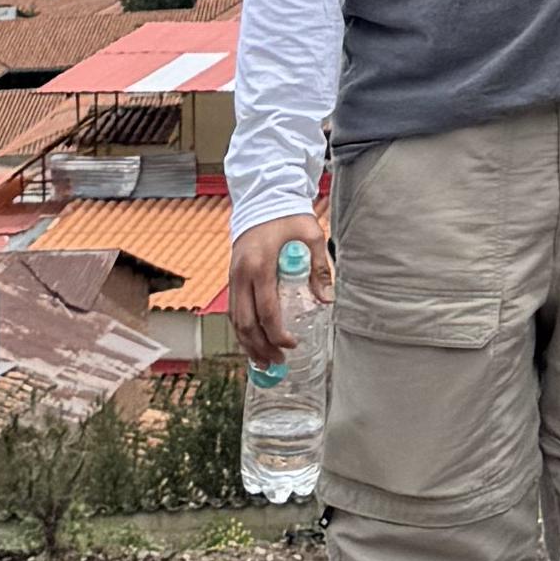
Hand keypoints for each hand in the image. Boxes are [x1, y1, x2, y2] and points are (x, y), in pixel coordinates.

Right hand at [227, 202, 329, 365]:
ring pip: (235, 319)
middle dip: (260, 346)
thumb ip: (319, 268)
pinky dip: (241, 330)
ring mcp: (233, 276)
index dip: (278, 333)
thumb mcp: (311, 236)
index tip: (292, 344)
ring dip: (247, 343)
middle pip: (245, 322)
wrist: (263, 198)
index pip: (266, 310)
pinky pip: (233, 310)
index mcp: (260, 265)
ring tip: (263, 361)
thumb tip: (326, 300)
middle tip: (276, 362)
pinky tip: (252, 342)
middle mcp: (241, 274)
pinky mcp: (232, 277)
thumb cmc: (289, 217)